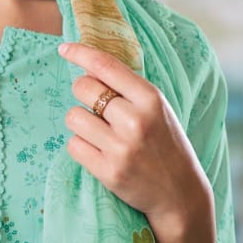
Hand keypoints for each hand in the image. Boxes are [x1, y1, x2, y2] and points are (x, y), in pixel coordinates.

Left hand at [58, 41, 211, 230]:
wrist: (179, 193)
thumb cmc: (165, 145)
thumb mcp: (158, 109)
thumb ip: (128, 89)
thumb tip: (87, 67)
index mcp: (150, 98)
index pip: (105, 65)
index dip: (79, 53)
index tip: (63, 48)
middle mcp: (135, 120)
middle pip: (83, 88)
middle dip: (83, 94)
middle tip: (97, 109)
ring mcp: (121, 147)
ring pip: (73, 117)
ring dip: (81, 123)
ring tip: (101, 134)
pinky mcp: (108, 171)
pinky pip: (73, 145)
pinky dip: (81, 146)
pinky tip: (99, 152)